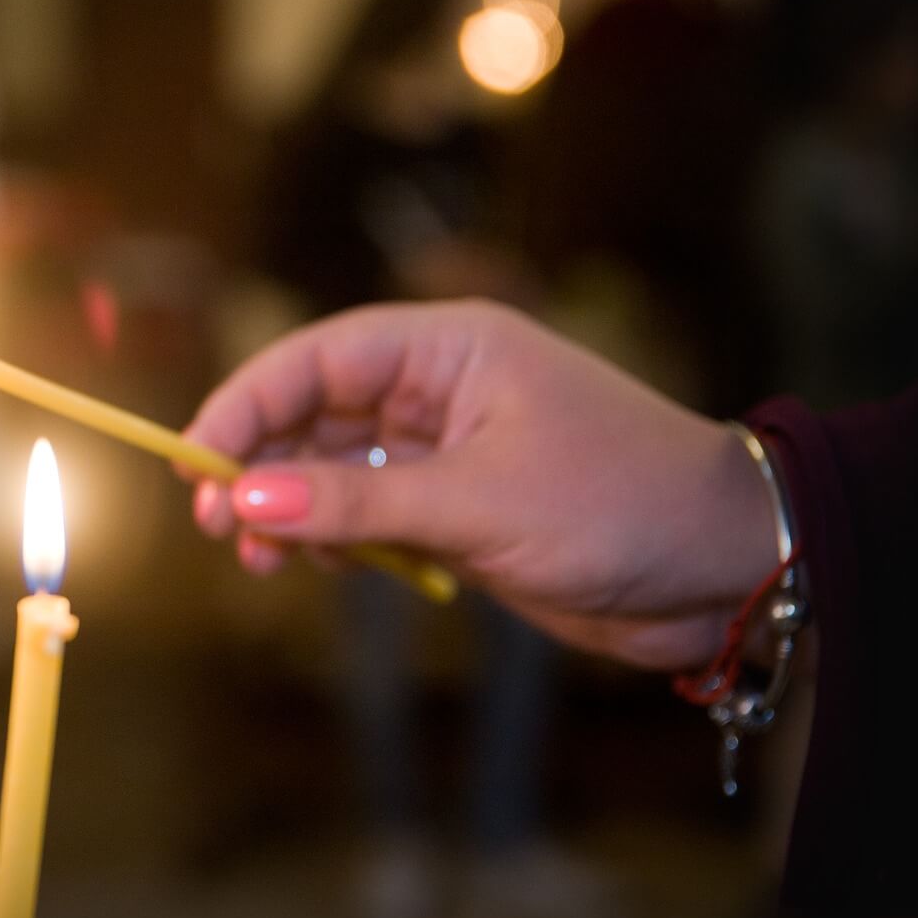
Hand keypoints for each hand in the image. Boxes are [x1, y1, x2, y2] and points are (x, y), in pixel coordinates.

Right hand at [184, 300, 779, 669]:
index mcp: (450, 347)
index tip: (195, 463)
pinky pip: (364, 510)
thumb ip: (354, 502)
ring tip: (257, 560)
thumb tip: (248, 501)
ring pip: (331, 464)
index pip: (317, 359)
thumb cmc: (618, 504)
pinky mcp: (455, 504)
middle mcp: (439, 386)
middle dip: (259, 463)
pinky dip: (329, 537)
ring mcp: (445, 447)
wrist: (722, 570)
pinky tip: (312, 567)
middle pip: (312, 409)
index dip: (246, 404)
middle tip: (215, 524)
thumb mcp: (477, 502)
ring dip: (287, 507)